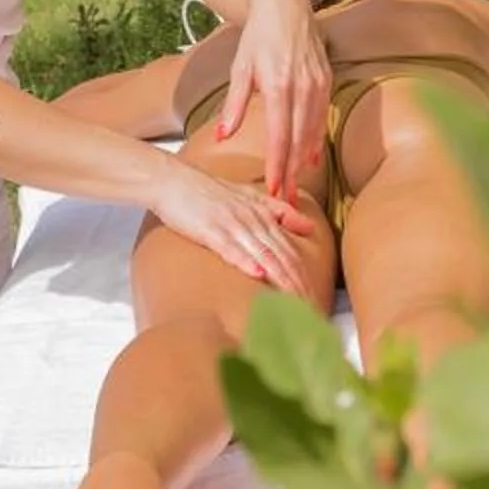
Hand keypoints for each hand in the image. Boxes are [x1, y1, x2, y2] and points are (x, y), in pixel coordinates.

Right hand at [149, 159, 316, 291]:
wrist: (174, 180)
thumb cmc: (210, 192)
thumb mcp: (249, 196)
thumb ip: (279, 211)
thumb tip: (310, 227)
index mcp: (263, 214)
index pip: (290, 249)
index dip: (304, 275)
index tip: (314, 298)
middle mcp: (252, 219)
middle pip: (281, 254)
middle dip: (297, 283)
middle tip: (311, 308)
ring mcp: (231, 223)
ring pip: (262, 253)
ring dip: (279, 277)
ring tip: (294, 300)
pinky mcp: (210, 229)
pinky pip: (230, 247)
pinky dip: (244, 260)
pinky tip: (257, 274)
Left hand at [218, 0, 333, 199]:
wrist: (285, 5)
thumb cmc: (258, 37)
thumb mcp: (240, 68)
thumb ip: (234, 104)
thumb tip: (222, 135)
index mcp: (279, 85)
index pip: (279, 135)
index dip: (277, 165)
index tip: (274, 188)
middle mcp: (303, 87)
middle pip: (299, 139)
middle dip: (292, 172)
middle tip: (287, 199)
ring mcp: (319, 84)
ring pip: (314, 131)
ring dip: (305, 161)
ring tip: (296, 185)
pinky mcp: (327, 80)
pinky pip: (323, 117)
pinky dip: (317, 139)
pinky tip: (311, 158)